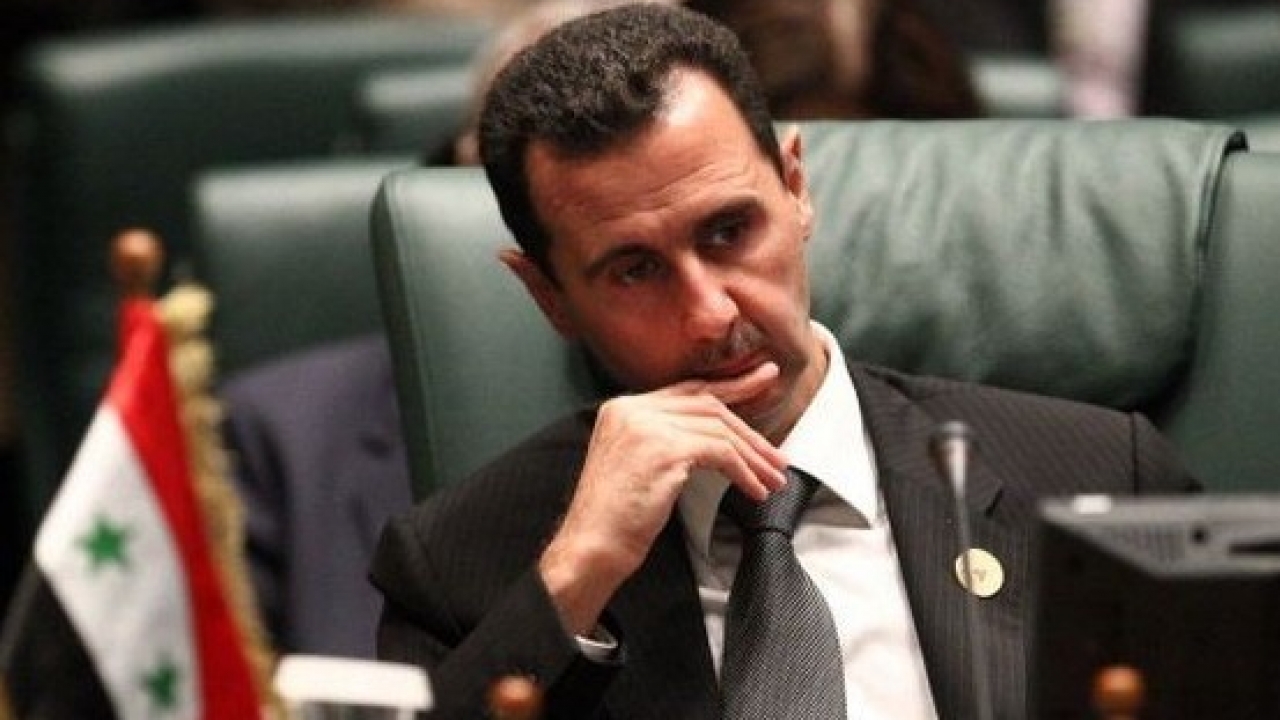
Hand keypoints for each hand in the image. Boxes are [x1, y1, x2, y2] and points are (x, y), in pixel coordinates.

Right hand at [538, 362, 788, 633]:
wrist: (591, 545)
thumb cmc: (613, 518)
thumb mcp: (637, 464)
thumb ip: (664, 440)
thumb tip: (715, 438)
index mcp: (623, 408)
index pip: (687, 390)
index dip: (730, 387)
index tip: (762, 380)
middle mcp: (633, 408)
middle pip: (708, 405)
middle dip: (750, 428)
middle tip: (778, 451)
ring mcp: (647, 426)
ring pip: (719, 429)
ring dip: (752, 457)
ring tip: (773, 479)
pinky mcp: (664, 449)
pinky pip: (720, 453)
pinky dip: (743, 472)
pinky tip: (754, 490)